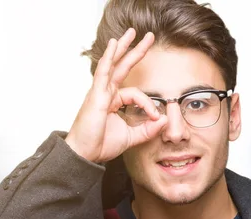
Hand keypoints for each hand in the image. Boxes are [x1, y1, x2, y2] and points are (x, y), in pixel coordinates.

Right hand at [66, 28, 166, 162]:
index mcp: (114, 101)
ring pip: (113, 64)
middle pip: (123, 67)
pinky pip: (103, 72)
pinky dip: (109, 58)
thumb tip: (165, 120)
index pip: (137, 94)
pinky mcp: (96, 95)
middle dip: (136, 51)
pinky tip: (114, 44)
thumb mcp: (131, 137)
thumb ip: (148, 130)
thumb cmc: (101, 144)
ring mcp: (100, 92)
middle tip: (149, 36)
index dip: (149, 104)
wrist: (85, 154)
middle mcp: (107, 93)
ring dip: (123, 47)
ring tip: (132, 32)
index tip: (156, 118)